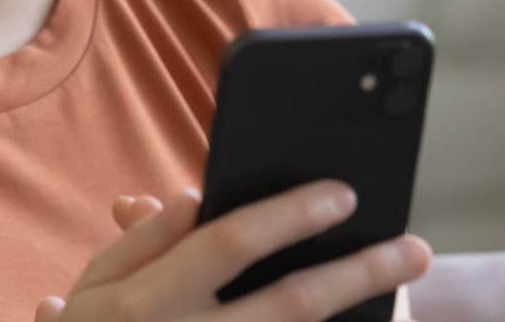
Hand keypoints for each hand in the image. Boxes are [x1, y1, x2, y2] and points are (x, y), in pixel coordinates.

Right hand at [34, 180, 430, 320]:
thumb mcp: (92, 294)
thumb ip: (137, 244)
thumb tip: (189, 198)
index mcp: (148, 300)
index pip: (229, 242)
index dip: (289, 215)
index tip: (342, 194)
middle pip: (290, 305)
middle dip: (357, 274)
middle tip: (413, 248)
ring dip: (358, 316)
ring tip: (406, 296)